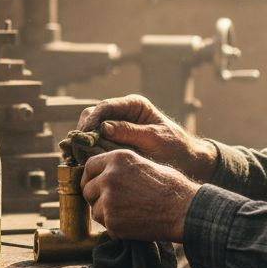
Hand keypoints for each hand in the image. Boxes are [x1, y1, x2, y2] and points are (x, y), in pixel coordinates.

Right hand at [77, 95, 216, 181]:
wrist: (188, 162)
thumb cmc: (176, 148)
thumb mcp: (155, 139)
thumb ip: (131, 132)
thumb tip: (104, 128)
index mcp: (134, 105)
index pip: (105, 107)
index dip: (91, 120)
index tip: (83, 135)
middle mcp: (123, 113)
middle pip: (93, 115)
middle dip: (84, 131)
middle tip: (78, 148)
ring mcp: (117, 128)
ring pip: (91, 130)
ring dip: (84, 142)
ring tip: (80, 157)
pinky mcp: (115, 142)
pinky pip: (96, 143)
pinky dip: (89, 151)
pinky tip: (86, 162)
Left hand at [81, 149, 199, 242]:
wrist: (183, 209)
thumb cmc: (170, 187)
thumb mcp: (143, 163)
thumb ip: (120, 168)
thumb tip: (103, 174)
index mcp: (117, 159)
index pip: (89, 167)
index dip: (90, 177)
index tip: (93, 185)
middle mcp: (108, 177)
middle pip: (87, 190)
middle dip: (96, 198)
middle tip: (113, 204)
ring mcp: (108, 200)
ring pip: (95, 210)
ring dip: (106, 214)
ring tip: (129, 213)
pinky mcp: (112, 221)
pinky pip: (106, 226)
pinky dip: (117, 227)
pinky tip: (134, 222)